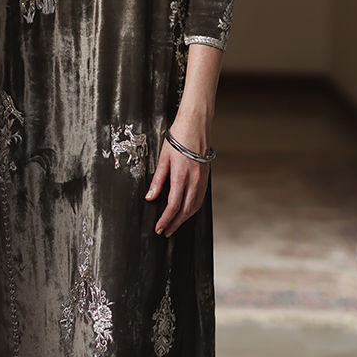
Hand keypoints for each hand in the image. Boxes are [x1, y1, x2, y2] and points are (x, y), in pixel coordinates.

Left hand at [144, 118, 210, 237]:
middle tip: (165, 232)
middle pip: (185, 210)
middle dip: (174, 223)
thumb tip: (150, 197)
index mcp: (181, 176)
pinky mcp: (206, 177)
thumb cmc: (178, 137)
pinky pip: (200, 198)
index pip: (173, 206)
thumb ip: (158, 180)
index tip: (159, 228)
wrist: (196, 124)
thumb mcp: (163, 158)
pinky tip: (186, 211)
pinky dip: (192, 208)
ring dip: (184, 218)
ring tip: (174, 225)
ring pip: (194, 206)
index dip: (165, 220)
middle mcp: (194, 180)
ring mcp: (202, 179)